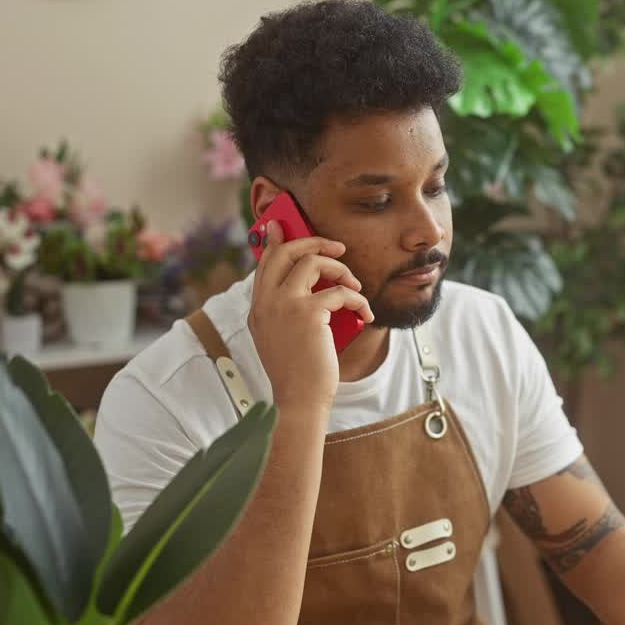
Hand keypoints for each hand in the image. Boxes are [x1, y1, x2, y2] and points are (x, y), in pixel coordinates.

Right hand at [247, 220, 373, 413]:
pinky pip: (340, 291)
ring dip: (341, 269)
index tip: (280, 225)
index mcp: (258, 308)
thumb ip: (287, 311)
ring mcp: (285, 305)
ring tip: (355, 286)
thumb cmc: (299, 372)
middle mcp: (266, 302)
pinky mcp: (308, 313)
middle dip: (314, 241)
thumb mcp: (283, 338)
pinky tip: (366, 313)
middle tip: (337, 247)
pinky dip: (358, 299)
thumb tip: (315, 289)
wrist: (300, 399)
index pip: (265, 263)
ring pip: (313, 262)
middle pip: (287, 252)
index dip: (274, 241)